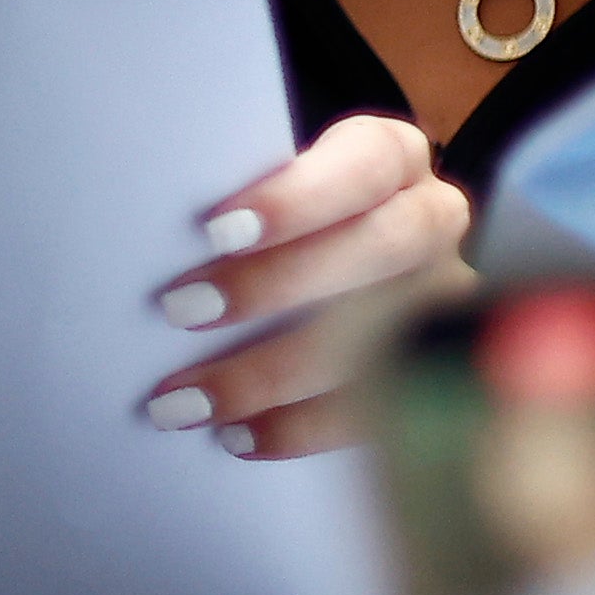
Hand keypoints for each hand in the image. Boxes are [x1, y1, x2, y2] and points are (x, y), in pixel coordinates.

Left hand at [143, 113, 475, 460]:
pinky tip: (240, 437)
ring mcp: (444, 299)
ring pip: (384, 336)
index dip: (298, 199)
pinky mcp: (435, 371)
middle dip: (276, 285)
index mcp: (394, 157)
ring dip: (275, 373)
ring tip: (190, 401)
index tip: (216, 230)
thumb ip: (243, 211)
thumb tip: (150, 247)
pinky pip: (383, 409)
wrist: (339, 266)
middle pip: (380, 248)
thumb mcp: (269, 196)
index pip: (367, 163)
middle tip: (180, 311)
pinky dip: (303, 427)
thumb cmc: (284, 224)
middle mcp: (434, 222)